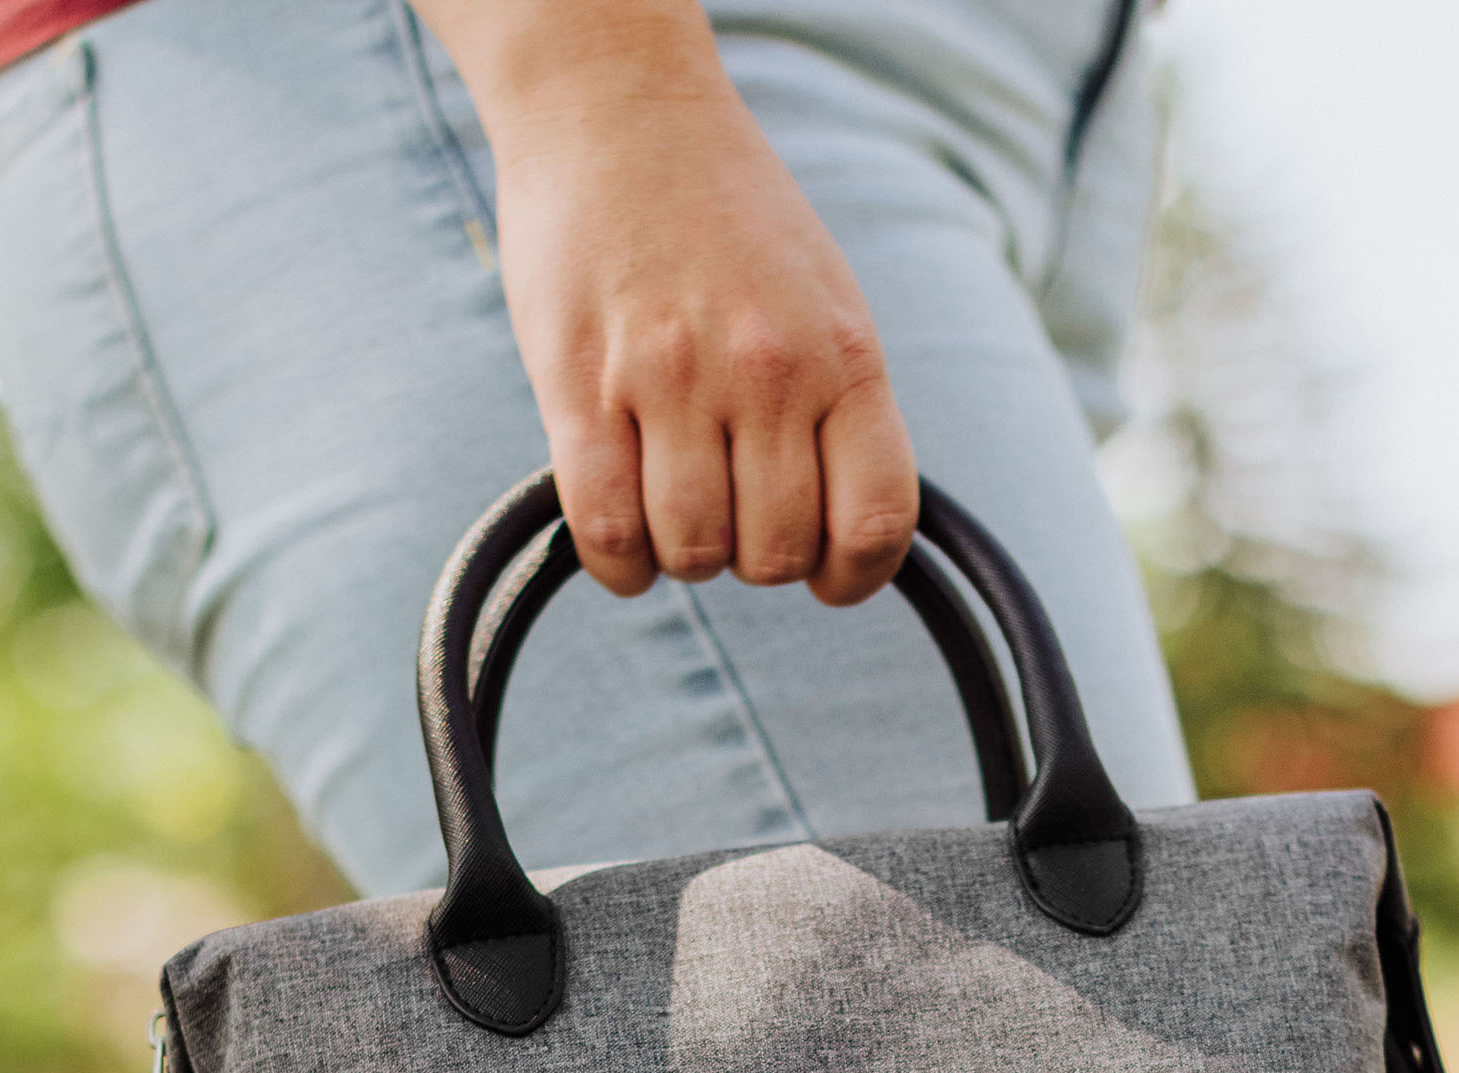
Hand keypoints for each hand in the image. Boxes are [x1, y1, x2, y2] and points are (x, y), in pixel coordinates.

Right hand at [417, 0, 917, 605]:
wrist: (620, 110)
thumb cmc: (726, 214)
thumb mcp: (823, 298)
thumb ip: (841, 403)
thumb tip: (847, 526)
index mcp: (844, 354)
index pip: (877, 522)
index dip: (853, 576)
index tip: (828, 574)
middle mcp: (767, 372)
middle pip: (777, 553)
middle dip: (756, 558)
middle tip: (731, 513)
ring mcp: (671, 379)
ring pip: (695, 551)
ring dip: (685, 556)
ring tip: (673, 506)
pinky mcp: (581, 385)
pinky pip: (609, 531)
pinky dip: (620, 565)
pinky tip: (624, 545)